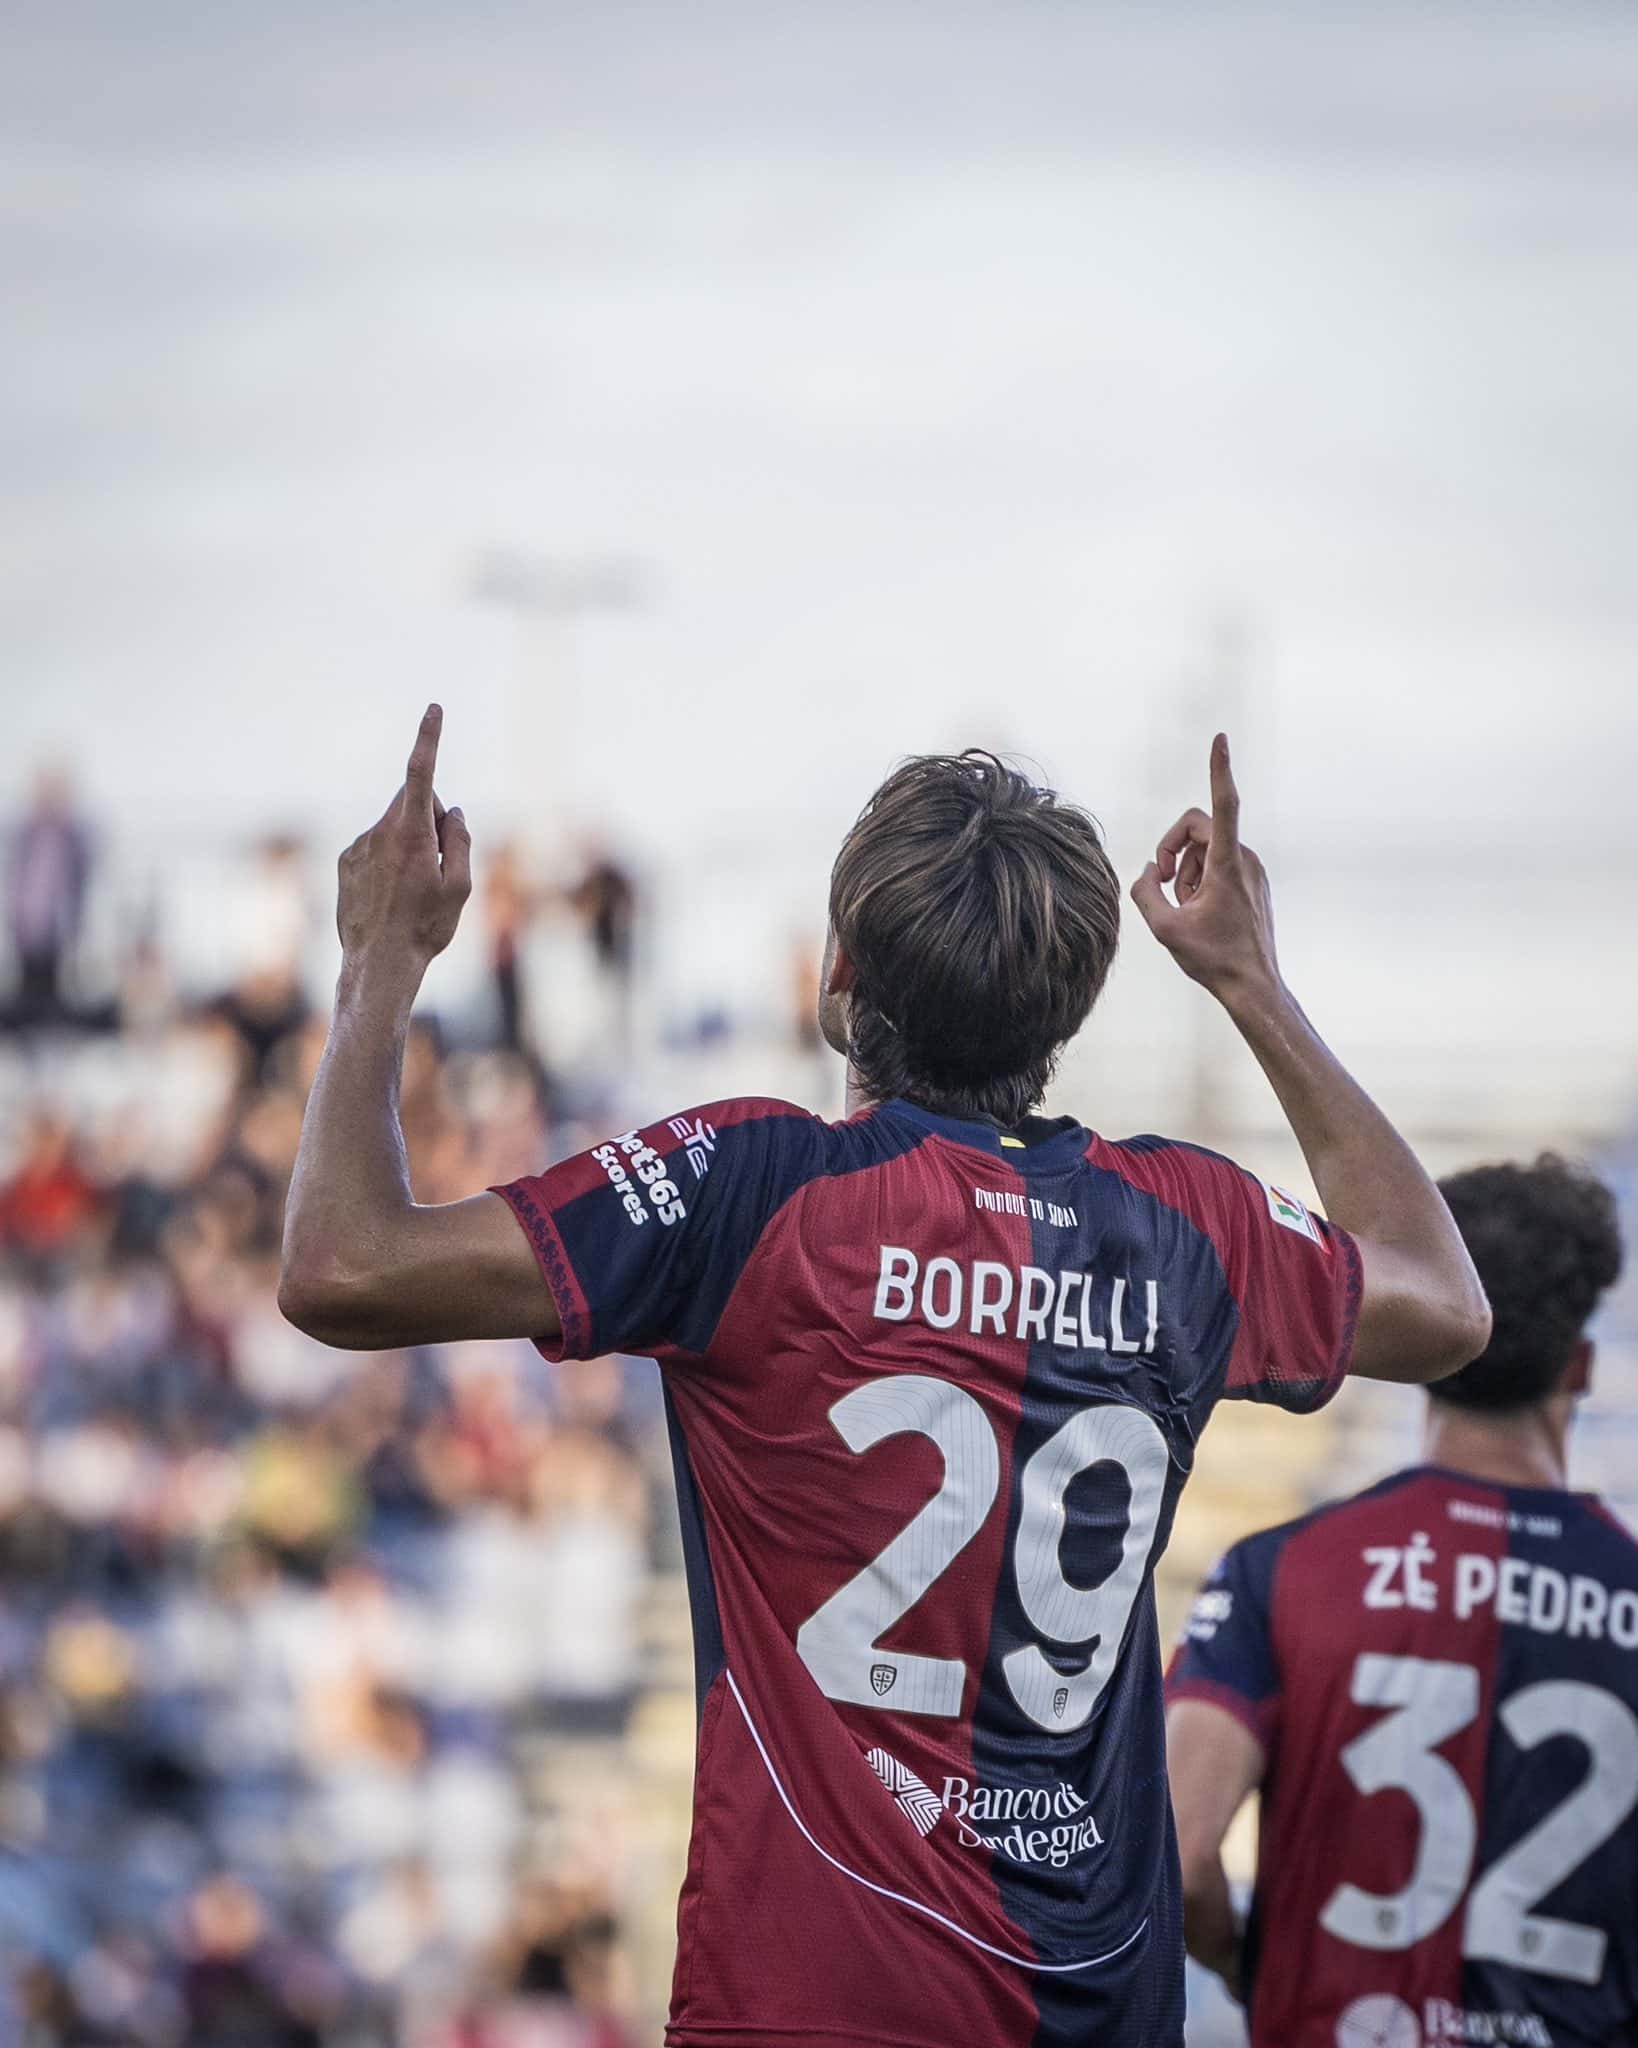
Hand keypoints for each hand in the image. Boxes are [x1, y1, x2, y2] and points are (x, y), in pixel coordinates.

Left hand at [336, 705, 471, 969]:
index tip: (434, 708)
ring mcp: (359, 847)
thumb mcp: (461, 887)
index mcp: (411, 834)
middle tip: (443, 862)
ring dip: (411, 843)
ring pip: (394, 826)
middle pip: (414, 802)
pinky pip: (376, 846)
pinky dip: (390, 859)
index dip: (429, 738)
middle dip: (433, 817)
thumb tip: (455, 810)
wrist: (378, 964)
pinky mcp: (346, 862)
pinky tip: (393, 895)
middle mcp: (380, 832)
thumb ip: (461, 840)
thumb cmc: (426, 928)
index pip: (421, 773)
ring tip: (414, 890)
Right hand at [1130, 733, 1279, 1001]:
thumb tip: (1147, 872)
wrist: (1253, 986)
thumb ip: (1144, 892)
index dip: (1219, 769)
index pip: (1223, 805)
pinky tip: (1199, 911)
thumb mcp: (1164, 929)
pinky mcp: (1253, 882)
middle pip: (1198, 827)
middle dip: (1172, 849)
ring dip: (1186, 872)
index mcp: (1227, 865)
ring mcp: (1252, 870)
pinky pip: (1218, 865)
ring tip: (1186, 908)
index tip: (1219, 739)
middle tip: (1161, 883)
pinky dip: (1200, 880)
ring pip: (1206, 850)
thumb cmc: (1213, 959)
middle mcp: (1245, 860)